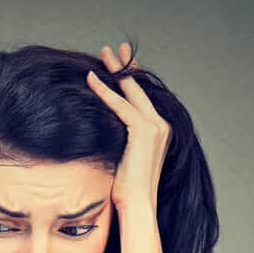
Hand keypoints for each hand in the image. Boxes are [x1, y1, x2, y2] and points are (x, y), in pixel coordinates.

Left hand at [86, 43, 170, 213]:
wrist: (137, 204)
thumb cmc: (126, 188)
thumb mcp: (123, 156)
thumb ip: (119, 138)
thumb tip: (102, 129)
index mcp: (159, 131)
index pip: (142, 98)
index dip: (132, 78)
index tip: (121, 63)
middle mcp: (160, 125)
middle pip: (140, 88)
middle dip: (126, 66)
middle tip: (114, 49)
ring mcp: (155, 127)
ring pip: (131, 91)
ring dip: (116, 71)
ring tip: (103, 53)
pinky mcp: (144, 131)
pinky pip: (120, 105)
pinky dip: (105, 91)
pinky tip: (92, 79)